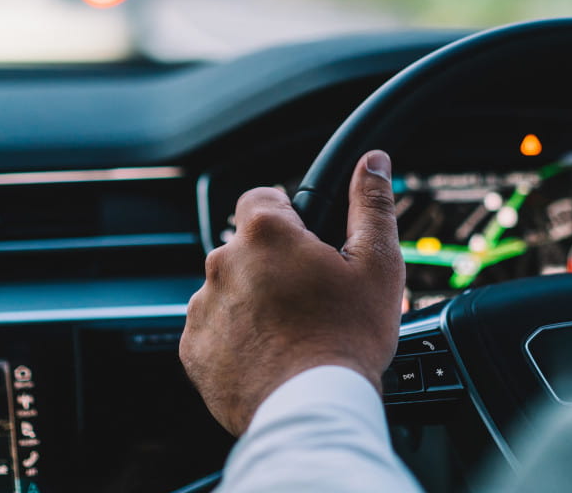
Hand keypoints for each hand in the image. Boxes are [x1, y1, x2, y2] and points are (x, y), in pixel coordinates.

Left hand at [179, 150, 403, 435]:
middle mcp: (222, 263)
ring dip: (253, 300)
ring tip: (292, 333)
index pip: (262, 198)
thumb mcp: (377, 264)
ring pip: (229, 288)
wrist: (311, 410)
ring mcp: (202, 307)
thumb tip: (373, 162)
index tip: (309, 244)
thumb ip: (372, 204)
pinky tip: (269, 354)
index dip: (289, 217)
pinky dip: (236, 337)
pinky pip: (214, 329)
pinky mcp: (194, 349)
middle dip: (274, 264)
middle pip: (247, 247)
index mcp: (264, 233)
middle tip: (312, 298)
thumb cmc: (347, 339)